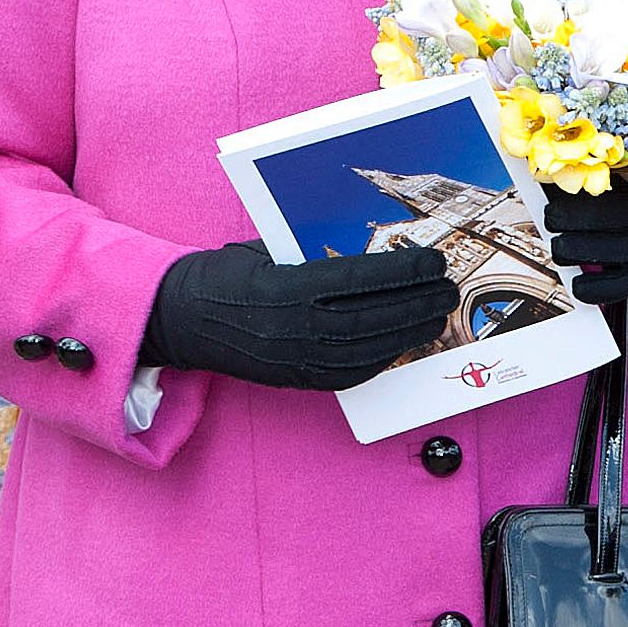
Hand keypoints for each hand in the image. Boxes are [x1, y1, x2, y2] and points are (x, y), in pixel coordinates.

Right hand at [141, 240, 457, 389]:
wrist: (179, 319)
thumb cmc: (224, 274)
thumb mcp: (265, 249)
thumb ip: (312, 251)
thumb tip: (370, 247)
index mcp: (285, 288)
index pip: (358, 279)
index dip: (402, 271)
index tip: (433, 261)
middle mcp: (293, 328)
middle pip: (372, 317)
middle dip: (417, 304)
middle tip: (448, 290)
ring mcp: (295, 359)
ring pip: (367, 349)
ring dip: (409, 333)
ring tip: (437, 317)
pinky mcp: (295, 379)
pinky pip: (349, 374)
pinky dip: (382, 358)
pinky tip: (402, 344)